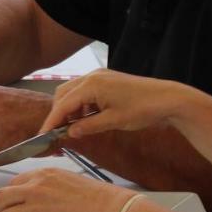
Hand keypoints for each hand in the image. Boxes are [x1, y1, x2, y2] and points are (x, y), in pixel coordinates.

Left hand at [0, 168, 132, 211]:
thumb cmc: (97, 197)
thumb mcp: (67, 178)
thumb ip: (47, 184)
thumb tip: (35, 196)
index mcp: (42, 175)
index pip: (13, 183)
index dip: (11, 196)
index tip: (14, 204)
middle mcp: (34, 189)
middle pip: (2, 199)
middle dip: (0, 211)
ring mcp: (36, 209)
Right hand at [39, 69, 194, 137]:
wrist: (168, 98)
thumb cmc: (143, 109)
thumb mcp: (113, 121)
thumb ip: (88, 126)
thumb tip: (69, 133)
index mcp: (91, 85)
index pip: (63, 104)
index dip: (52, 121)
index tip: (42, 135)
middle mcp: (92, 76)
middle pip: (63, 94)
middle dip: (59, 113)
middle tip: (58, 132)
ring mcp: (99, 76)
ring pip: (73, 92)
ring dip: (69, 109)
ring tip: (73, 127)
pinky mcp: (106, 79)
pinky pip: (84, 90)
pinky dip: (81, 104)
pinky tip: (86, 117)